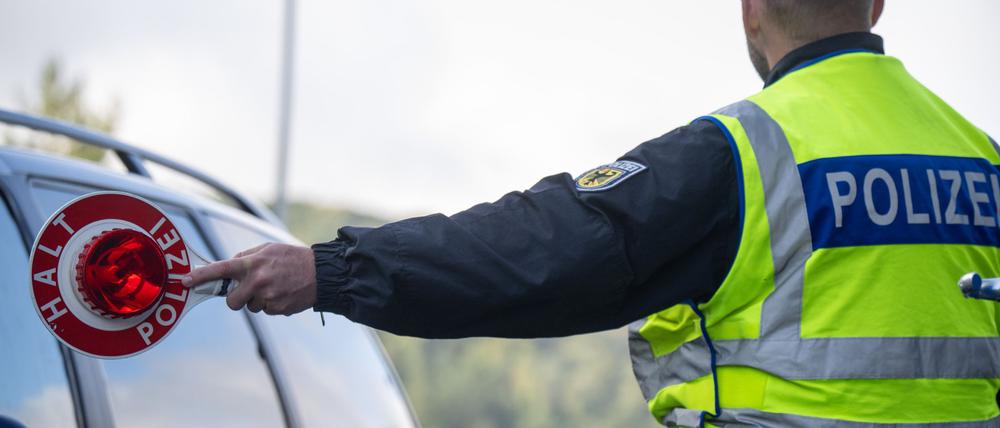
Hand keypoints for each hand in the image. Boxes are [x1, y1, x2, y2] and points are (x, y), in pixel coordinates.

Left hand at [182, 243, 316, 315]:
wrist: (321, 273)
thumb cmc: (293, 258)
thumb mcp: (268, 249)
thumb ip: (246, 257)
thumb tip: (227, 268)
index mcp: (253, 263)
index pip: (221, 269)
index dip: (200, 276)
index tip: (184, 281)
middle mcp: (257, 281)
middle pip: (232, 301)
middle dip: (238, 298)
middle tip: (251, 289)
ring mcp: (267, 297)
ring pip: (251, 307)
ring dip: (259, 300)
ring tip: (276, 287)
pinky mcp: (278, 309)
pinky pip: (266, 311)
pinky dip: (272, 305)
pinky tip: (284, 294)